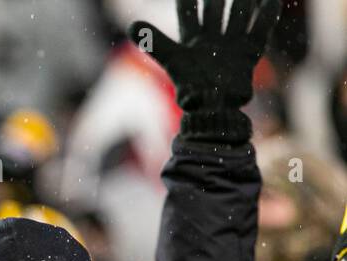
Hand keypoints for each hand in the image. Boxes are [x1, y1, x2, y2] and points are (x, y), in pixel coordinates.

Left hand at [130, 0, 277, 141]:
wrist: (212, 109)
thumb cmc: (190, 87)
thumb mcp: (172, 60)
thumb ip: (154, 42)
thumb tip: (132, 24)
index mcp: (192, 40)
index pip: (189, 12)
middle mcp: (213, 39)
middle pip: (216, 9)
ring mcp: (232, 44)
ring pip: (238, 14)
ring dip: (243, 0)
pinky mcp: (249, 52)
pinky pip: (260, 29)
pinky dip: (267, 14)